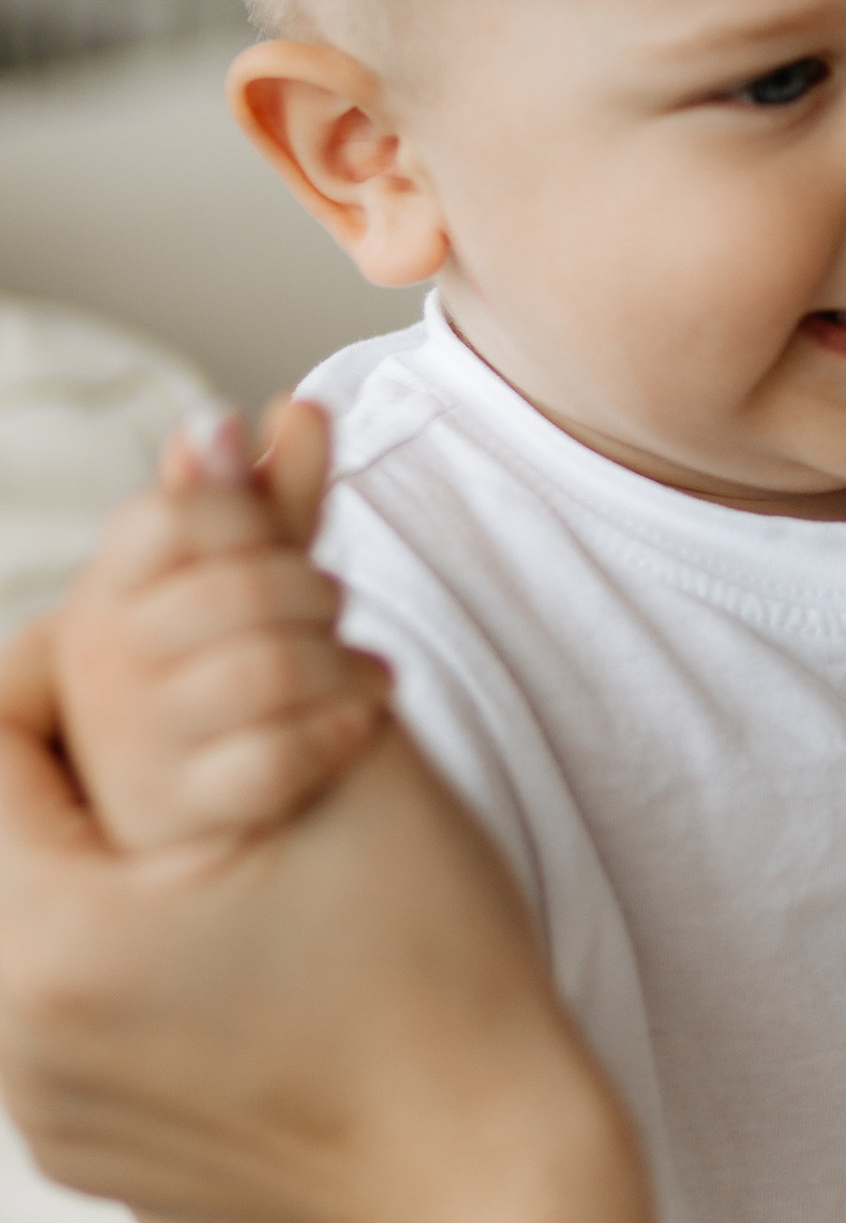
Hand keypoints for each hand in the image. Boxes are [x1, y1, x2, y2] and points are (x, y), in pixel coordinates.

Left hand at [0, 606, 608, 1222]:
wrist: (499, 1191)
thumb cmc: (438, 977)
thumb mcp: (346, 747)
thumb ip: (252, 578)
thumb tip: (217, 430)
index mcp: (34, 942)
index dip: (101, 643)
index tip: (209, 639)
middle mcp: (7, 1039)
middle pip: (26, 806)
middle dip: (136, 733)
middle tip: (255, 716)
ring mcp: (45, 1107)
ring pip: (58, 891)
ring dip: (151, 822)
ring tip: (270, 808)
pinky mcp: (95, 1149)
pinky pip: (86, 987)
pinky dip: (159, 922)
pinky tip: (263, 909)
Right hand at [53, 398, 390, 854]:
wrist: (210, 808)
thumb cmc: (224, 669)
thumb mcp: (240, 580)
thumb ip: (265, 501)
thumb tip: (279, 407)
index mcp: (106, 592)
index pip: (175, 514)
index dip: (253, 521)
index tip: (284, 545)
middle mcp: (103, 664)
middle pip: (242, 587)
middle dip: (315, 594)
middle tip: (335, 611)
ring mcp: (135, 744)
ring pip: (271, 669)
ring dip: (343, 663)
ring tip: (365, 669)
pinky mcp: (183, 815)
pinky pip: (277, 758)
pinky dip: (337, 731)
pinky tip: (361, 719)